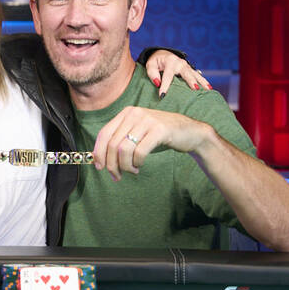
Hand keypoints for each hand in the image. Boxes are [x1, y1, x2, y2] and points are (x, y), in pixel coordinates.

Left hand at [92, 106, 207, 180]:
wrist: (189, 131)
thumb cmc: (159, 136)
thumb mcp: (138, 134)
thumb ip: (121, 141)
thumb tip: (100, 160)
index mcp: (126, 113)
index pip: (104, 133)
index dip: (99, 152)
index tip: (100, 167)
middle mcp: (134, 113)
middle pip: (113, 144)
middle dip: (112, 164)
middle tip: (117, 176)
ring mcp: (147, 121)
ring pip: (124, 149)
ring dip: (125, 166)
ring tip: (132, 171)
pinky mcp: (159, 130)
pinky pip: (140, 152)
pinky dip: (137, 163)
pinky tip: (139, 166)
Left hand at [144, 51, 210, 97]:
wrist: (163, 54)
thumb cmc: (156, 62)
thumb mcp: (150, 65)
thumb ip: (152, 73)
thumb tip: (158, 83)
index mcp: (170, 61)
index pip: (168, 76)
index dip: (165, 86)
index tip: (162, 96)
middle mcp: (180, 63)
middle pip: (186, 73)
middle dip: (191, 81)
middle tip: (195, 89)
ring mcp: (187, 66)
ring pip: (195, 74)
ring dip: (202, 82)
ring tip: (207, 89)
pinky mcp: (190, 69)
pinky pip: (198, 76)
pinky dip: (203, 81)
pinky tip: (209, 88)